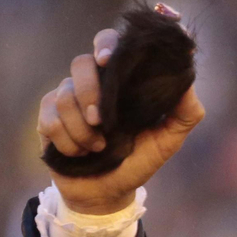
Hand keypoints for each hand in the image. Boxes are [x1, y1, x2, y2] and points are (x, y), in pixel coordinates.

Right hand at [35, 5, 203, 214]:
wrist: (110, 193)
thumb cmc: (139, 161)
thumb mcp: (169, 140)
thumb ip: (185, 112)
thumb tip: (188, 78)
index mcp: (119, 82)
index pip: (107, 43)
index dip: (105, 44)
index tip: (107, 60)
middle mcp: (91, 84)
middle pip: (80, 63)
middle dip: (90, 92)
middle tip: (101, 122)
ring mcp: (66, 100)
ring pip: (64, 97)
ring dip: (83, 130)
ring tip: (99, 147)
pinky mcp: (47, 119)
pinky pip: (50, 121)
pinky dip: (70, 142)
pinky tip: (81, 154)